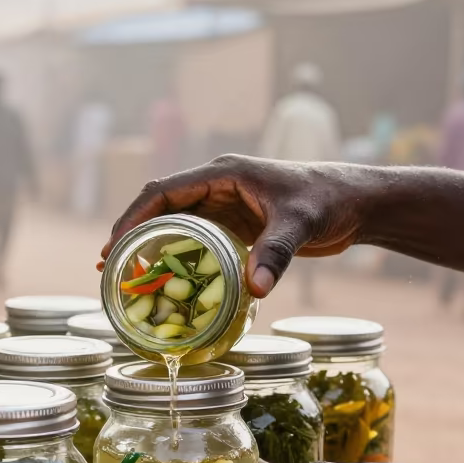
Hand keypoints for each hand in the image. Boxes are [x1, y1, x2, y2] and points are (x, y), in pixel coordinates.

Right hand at [100, 155, 368, 296]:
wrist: (354, 203)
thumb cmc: (327, 201)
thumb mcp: (300, 224)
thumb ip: (276, 253)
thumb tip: (255, 289)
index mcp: (222, 174)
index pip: (163, 192)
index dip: (133, 217)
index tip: (114, 246)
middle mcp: (217, 186)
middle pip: (160, 208)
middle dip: (132, 235)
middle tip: (109, 268)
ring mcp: (224, 205)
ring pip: (174, 225)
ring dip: (150, 247)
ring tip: (127, 277)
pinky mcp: (235, 224)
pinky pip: (196, 240)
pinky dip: (177, 257)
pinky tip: (165, 281)